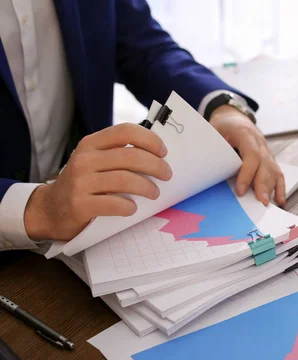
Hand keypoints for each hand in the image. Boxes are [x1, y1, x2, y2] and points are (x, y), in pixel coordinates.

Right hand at [24, 123, 172, 240]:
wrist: (50, 209)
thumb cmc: (83, 183)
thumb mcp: (95, 161)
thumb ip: (118, 155)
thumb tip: (159, 156)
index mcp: (91, 144)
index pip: (125, 131)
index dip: (150, 140)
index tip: (164, 152)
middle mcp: (84, 159)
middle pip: (131, 156)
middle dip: (156, 166)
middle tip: (167, 175)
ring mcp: (80, 182)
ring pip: (125, 180)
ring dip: (147, 187)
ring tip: (154, 193)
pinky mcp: (80, 204)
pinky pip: (114, 204)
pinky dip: (130, 207)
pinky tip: (133, 208)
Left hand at [209, 105, 284, 205]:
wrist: (234, 117)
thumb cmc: (223, 125)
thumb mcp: (214, 131)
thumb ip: (213, 148)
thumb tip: (207, 168)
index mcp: (246, 134)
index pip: (252, 155)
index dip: (247, 173)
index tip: (240, 190)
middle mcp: (260, 143)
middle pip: (265, 165)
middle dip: (263, 185)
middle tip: (260, 202)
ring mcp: (266, 151)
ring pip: (273, 170)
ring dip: (271, 188)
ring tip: (267, 204)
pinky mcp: (269, 159)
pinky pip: (277, 173)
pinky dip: (279, 187)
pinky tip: (279, 201)